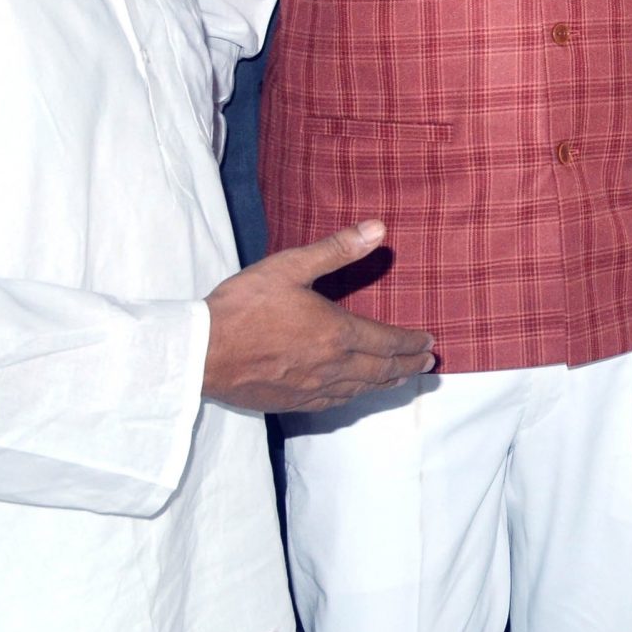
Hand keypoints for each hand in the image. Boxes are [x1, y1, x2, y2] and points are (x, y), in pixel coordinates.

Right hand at [202, 220, 435, 412]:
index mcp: (337, 333)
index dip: (412, 342)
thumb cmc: (243, 306)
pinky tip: (356, 393)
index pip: (388, 341)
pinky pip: (335, 402)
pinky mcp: (291, 402)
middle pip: (382, 369)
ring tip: (403, 377)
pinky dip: (356, 396)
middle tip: (429, 364)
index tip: (430, 342)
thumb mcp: (289, 267)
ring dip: (387, 382)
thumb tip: (378, 229)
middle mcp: (332, 366)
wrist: (201, 352)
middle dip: (409, 365)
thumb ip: (336, 249)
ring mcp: (312, 388)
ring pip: (361, 389)